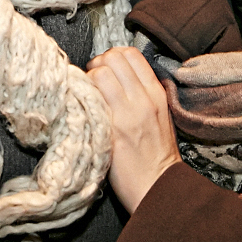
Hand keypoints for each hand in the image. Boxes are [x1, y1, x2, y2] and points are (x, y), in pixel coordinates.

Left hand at [87, 47, 181, 213]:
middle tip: (91, 81)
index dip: (112, 56)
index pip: (130, 54)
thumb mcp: (160, 116)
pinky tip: (81, 109)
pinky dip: (81, 97)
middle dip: (97, 64)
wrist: (158, 187)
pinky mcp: (110, 129)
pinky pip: (91, 98)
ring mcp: (126, 113)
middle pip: (112, 57)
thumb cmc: (156, 155)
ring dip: (87, 80)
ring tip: (86, 96)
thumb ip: (144, 94)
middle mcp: (142, 98)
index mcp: (156, 93)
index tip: (104, 69)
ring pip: (100, 72)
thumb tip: (121, 77)